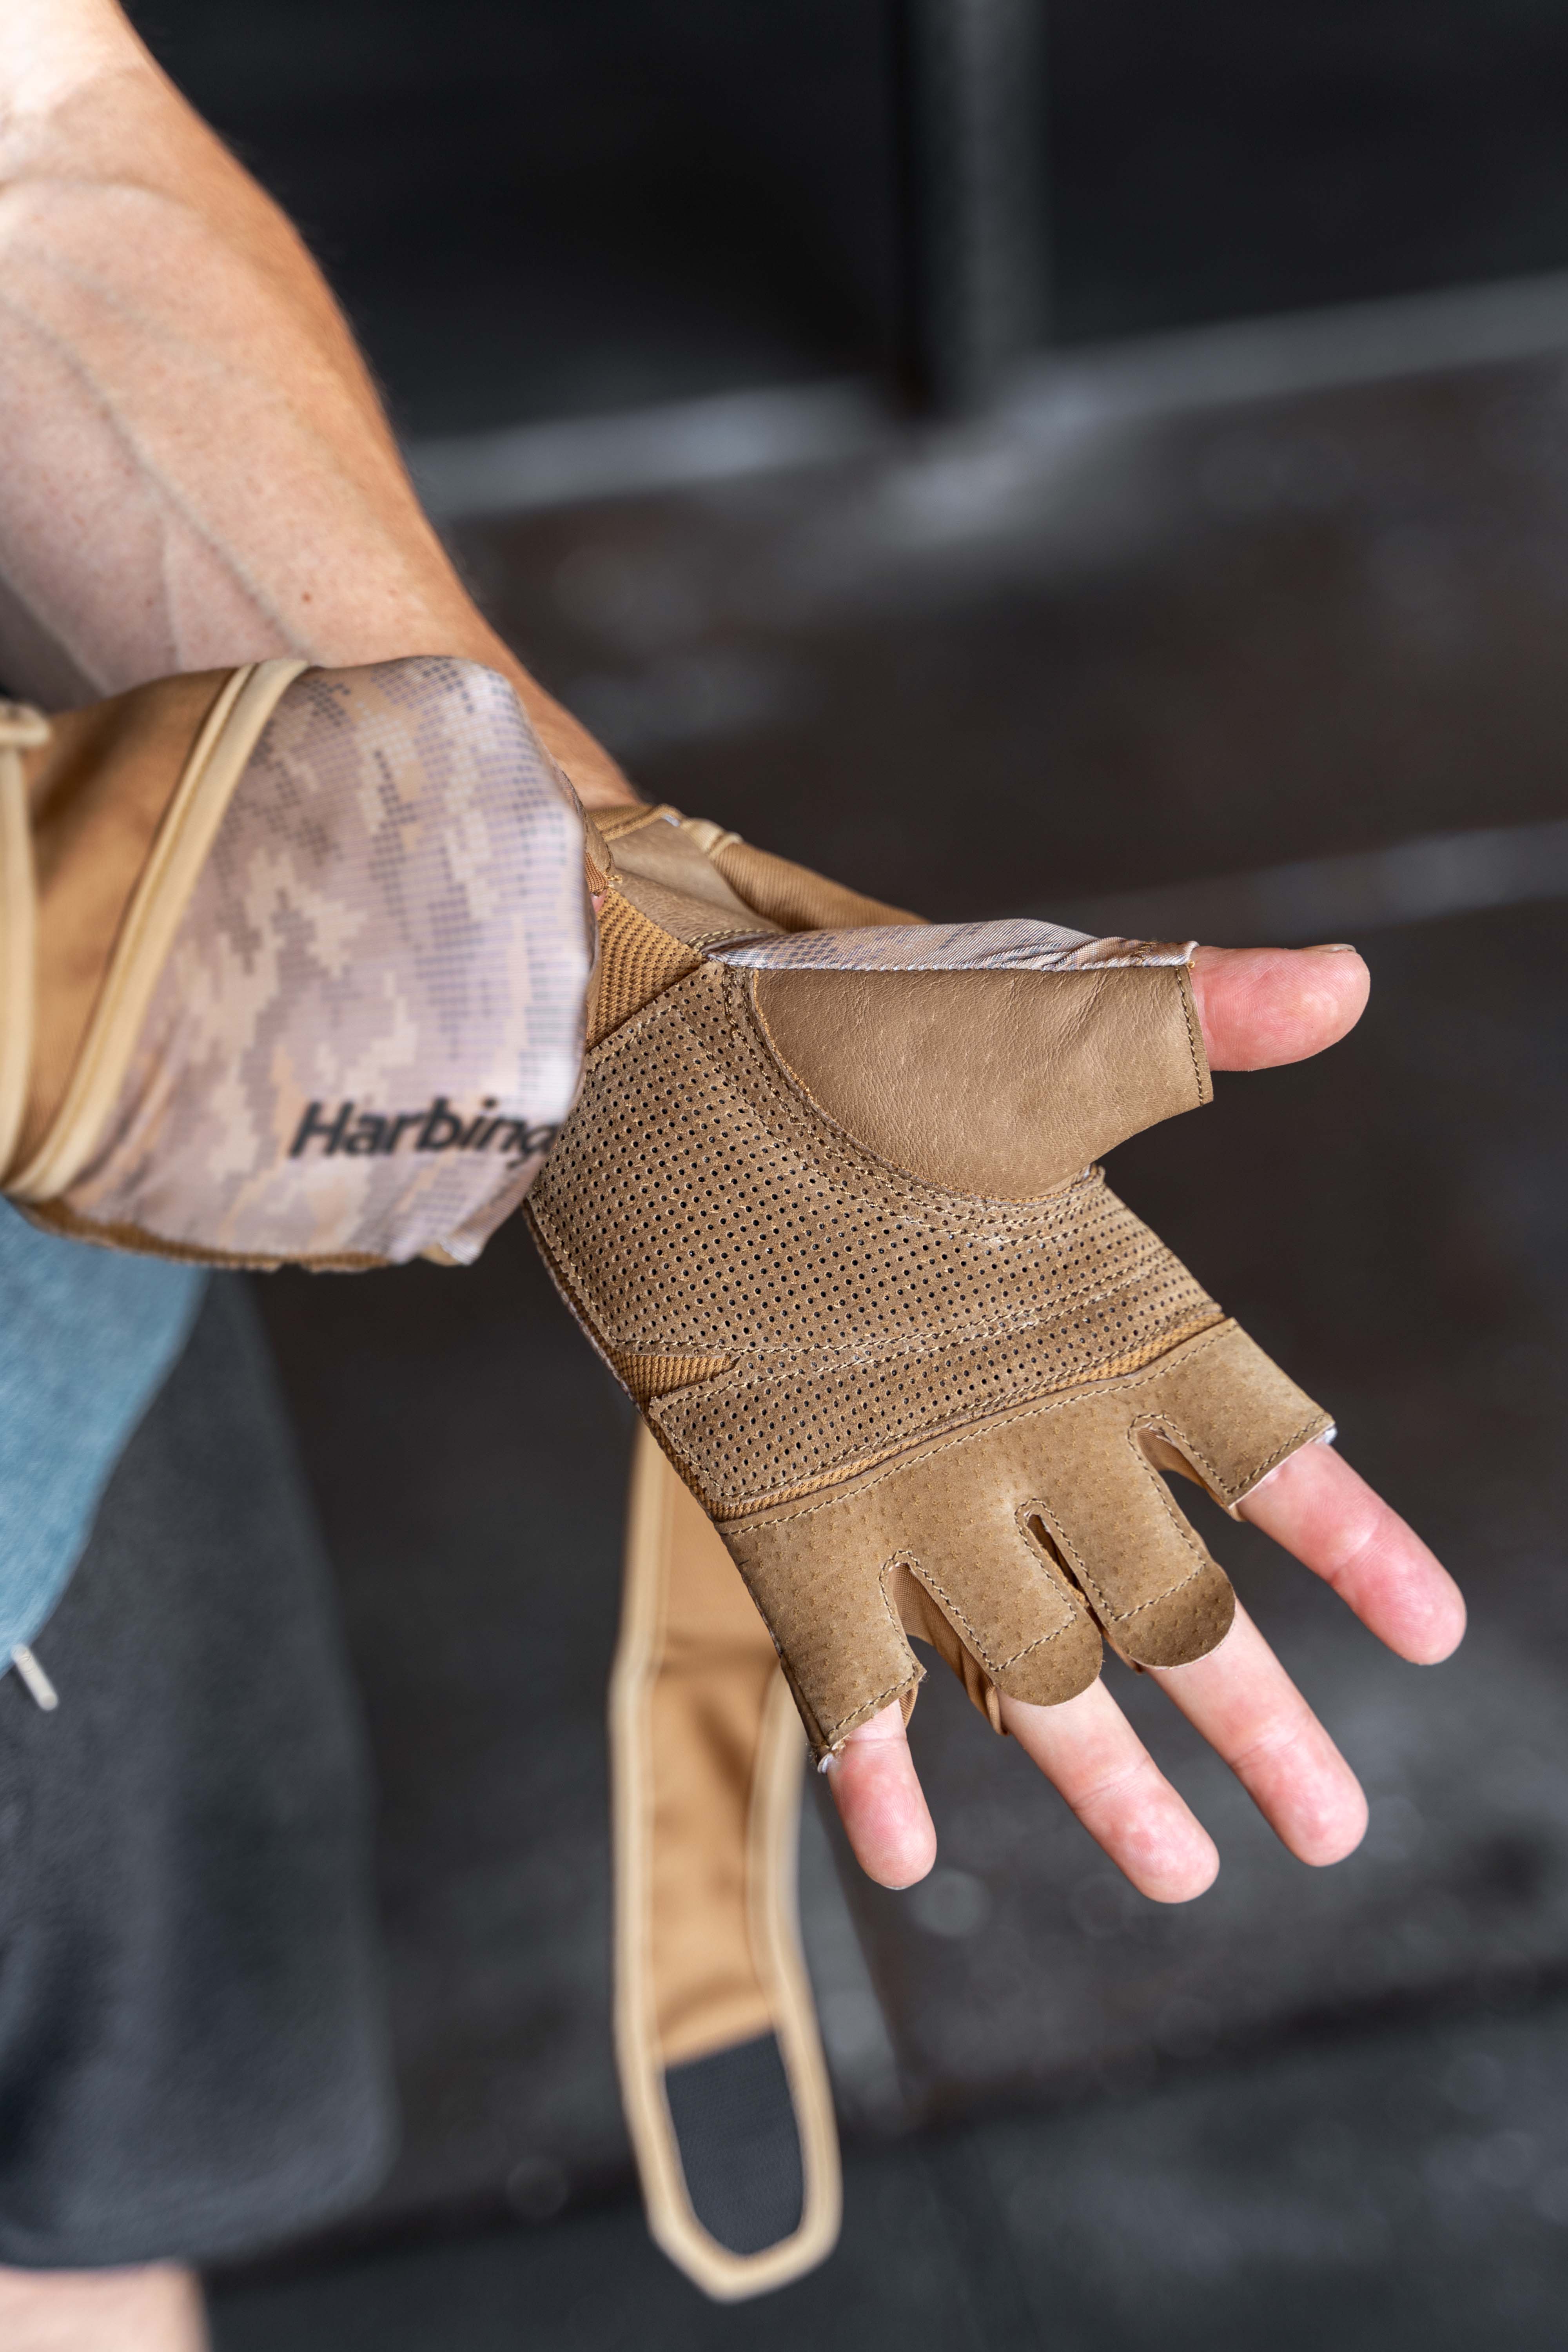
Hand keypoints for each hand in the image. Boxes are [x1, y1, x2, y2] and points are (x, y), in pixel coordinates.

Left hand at [825, 945, 1465, 1893]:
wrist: (659, 1051)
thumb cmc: (852, 1024)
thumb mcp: (1034, 1026)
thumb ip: (1192, 1018)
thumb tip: (1342, 981)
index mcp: (1110, 1321)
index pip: (1269, 1453)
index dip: (1354, 1542)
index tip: (1433, 1630)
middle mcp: (1025, 1421)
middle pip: (1174, 1598)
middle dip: (1252, 1714)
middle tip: (1328, 1826)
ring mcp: (909, 1478)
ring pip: (1034, 1660)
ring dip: (1101, 1771)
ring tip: (1178, 1876)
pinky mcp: (787, 1508)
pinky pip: (849, 1668)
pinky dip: (873, 1761)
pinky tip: (904, 1856)